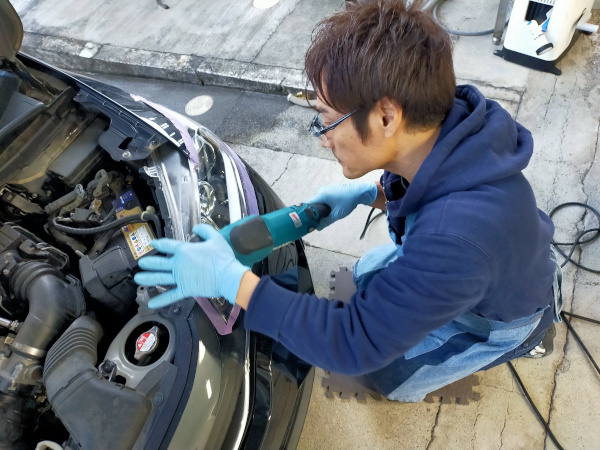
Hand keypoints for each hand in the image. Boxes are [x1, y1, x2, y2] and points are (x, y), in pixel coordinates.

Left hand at [134, 224, 250, 308]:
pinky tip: (150, 303)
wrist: (228, 277)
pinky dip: (161, 300)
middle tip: (141, 263)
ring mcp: (180, 278)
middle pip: (159, 262)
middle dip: (149, 262)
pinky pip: (171, 296)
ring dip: (148, 278)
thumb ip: (204, 230)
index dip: (159, 243)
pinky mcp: (185, 290)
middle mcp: (178, 264)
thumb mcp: (215, 238)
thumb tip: (195, 228)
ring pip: (160, 278)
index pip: (168, 245)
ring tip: (138, 278)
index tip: (153, 243)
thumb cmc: (222, 257)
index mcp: (184, 250)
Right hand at [308, 182, 377, 229]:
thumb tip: (317, 228)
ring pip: (318, 202)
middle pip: (312, 204)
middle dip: (314, 213)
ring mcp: (324, 190)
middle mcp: (320, 191)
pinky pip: (322, 199)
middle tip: (317, 221)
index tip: (306, 221)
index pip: (308, 205)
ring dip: (320, 209)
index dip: (306, 214)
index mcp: (321, 195)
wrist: (358, 192)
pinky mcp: (329, 191)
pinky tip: (329, 210)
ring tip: (325, 216)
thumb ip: (326, 222)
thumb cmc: (348, 202)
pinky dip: (324, 205)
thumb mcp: (337, 214)